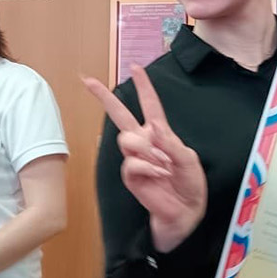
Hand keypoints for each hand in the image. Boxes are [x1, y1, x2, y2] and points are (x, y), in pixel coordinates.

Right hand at [83, 66, 207, 252]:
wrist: (185, 210)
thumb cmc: (190, 183)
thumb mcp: (189, 160)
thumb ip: (171, 143)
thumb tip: (154, 127)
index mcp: (161, 133)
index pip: (150, 105)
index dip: (144, 86)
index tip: (135, 67)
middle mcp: (145, 141)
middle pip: (120, 115)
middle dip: (104, 97)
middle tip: (86, 80)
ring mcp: (135, 158)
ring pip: (126, 139)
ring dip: (147, 151)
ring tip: (163, 166)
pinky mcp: (130, 175)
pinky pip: (131, 163)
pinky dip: (148, 168)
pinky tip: (159, 175)